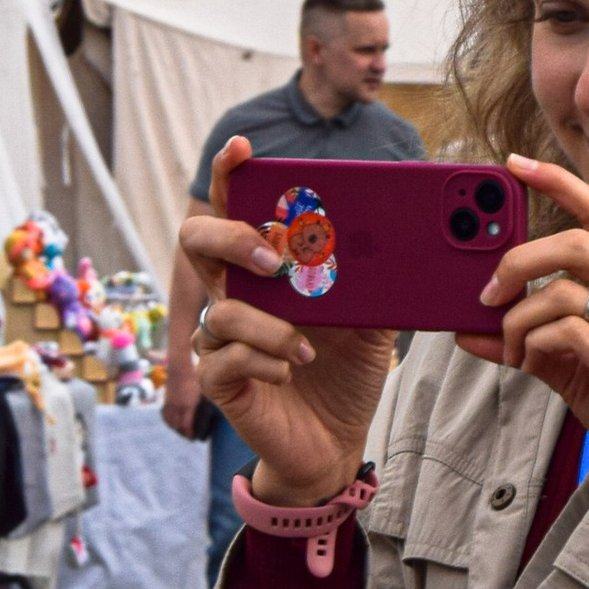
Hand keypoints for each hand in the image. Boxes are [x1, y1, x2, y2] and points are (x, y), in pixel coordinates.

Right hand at [177, 140, 394, 505]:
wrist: (335, 440)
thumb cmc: (345, 369)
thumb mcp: (372, 316)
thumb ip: (373, 275)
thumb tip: (392, 233)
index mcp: (264, 268)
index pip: (236, 208)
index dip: (230, 174)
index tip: (243, 148)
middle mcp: (233, 294)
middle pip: (196, 241)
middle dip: (232, 239)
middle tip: (275, 258)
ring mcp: (220, 338)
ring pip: (221, 310)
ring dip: (271, 326)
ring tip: (308, 346)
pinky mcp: (220, 382)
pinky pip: (225, 359)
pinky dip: (265, 360)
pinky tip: (292, 369)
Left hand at [458, 153, 588, 473]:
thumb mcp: (569, 360)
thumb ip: (525, 338)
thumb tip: (467, 331)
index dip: (558, 182)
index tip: (515, 164)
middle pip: (577, 243)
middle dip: (520, 260)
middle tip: (488, 292)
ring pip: (563, 292)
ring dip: (518, 318)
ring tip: (510, 346)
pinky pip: (567, 334)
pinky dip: (534, 345)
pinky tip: (532, 364)